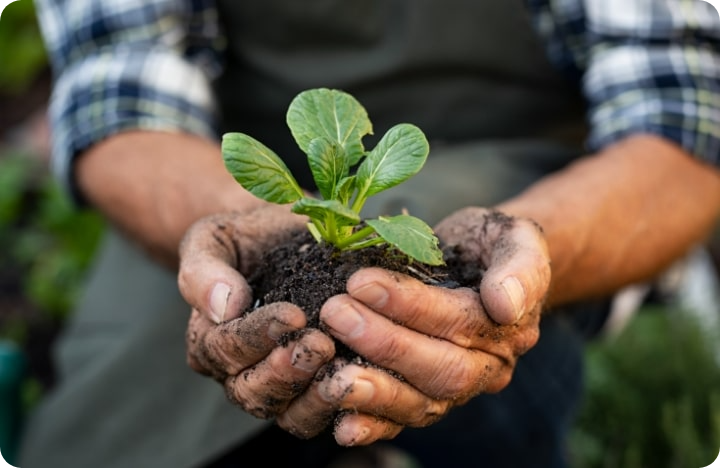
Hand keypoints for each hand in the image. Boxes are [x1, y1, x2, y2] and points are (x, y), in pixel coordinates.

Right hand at [178, 208, 335, 419]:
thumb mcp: (214, 240)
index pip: (226, 348)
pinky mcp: (315, 392)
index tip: (292, 314)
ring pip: (289, 413)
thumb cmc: (246, 238)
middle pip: (253, 391)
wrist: (283, 239)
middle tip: (320, 345)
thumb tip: (223, 306)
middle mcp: (239, 373)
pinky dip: (343, 407)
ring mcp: (279, 388)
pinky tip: (365, 385)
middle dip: (287, 371)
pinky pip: (324, 414)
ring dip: (315, 397)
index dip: (258, 335)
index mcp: (209, 339)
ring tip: (343, 370)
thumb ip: (205, 271)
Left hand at [274, 207, 549, 444]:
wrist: (481, 262)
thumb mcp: (516, 237)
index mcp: (511, 328)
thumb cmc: (492, 244)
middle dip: (384, 344)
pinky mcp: (427, 397)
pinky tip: (342, 426)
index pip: (460, 322)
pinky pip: (404, 420)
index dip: (409, 305)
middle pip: (440, 369)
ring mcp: (457, 389)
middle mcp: (489, 368)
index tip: (361, 281)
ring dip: (374, 391)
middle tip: (335, 313)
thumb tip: (506, 305)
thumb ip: (521, 266)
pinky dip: (374, 426)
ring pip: (421, 403)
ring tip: (330, 374)